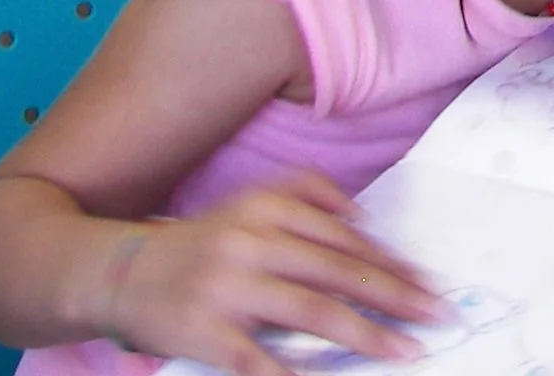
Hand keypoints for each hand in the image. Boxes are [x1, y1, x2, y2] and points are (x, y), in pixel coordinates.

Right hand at [96, 173, 445, 375]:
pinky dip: (293, 372)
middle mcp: (250, 240)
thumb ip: (308, 195)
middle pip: (338, 272)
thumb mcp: (250, 200)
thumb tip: (365, 218)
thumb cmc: (201, 243)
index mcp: (267, 208)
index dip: (391, 264)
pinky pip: (257, 358)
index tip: (427, 284)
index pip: (345, 239)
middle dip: (394, 296)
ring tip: (403, 347)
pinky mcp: (202, 330)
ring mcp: (226, 287)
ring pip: (311, 311)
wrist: (119, 272)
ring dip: (366, 334)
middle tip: (434, 315)